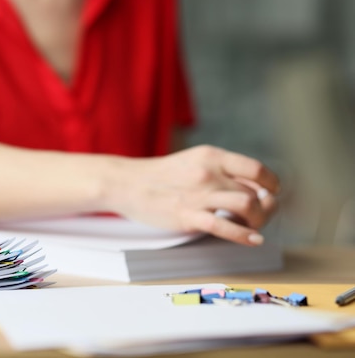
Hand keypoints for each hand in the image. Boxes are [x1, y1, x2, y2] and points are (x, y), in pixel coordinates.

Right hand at [105, 145, 279, 245]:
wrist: (126, 183)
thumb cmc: (161, 176)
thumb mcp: (193, 161)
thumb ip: (221, 171)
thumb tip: (255, 189)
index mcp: (211, 156)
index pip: (256, 169)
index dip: (271, 184)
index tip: (271, 194)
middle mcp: (208, 172)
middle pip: (255, 193)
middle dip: (265, 209)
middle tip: (259, 217)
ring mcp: (198, 194)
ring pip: (248, 207)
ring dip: (258, 221)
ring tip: (253, 228)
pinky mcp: (187, 215)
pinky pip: (224, 226)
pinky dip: (244, 236)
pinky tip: (253, 240)